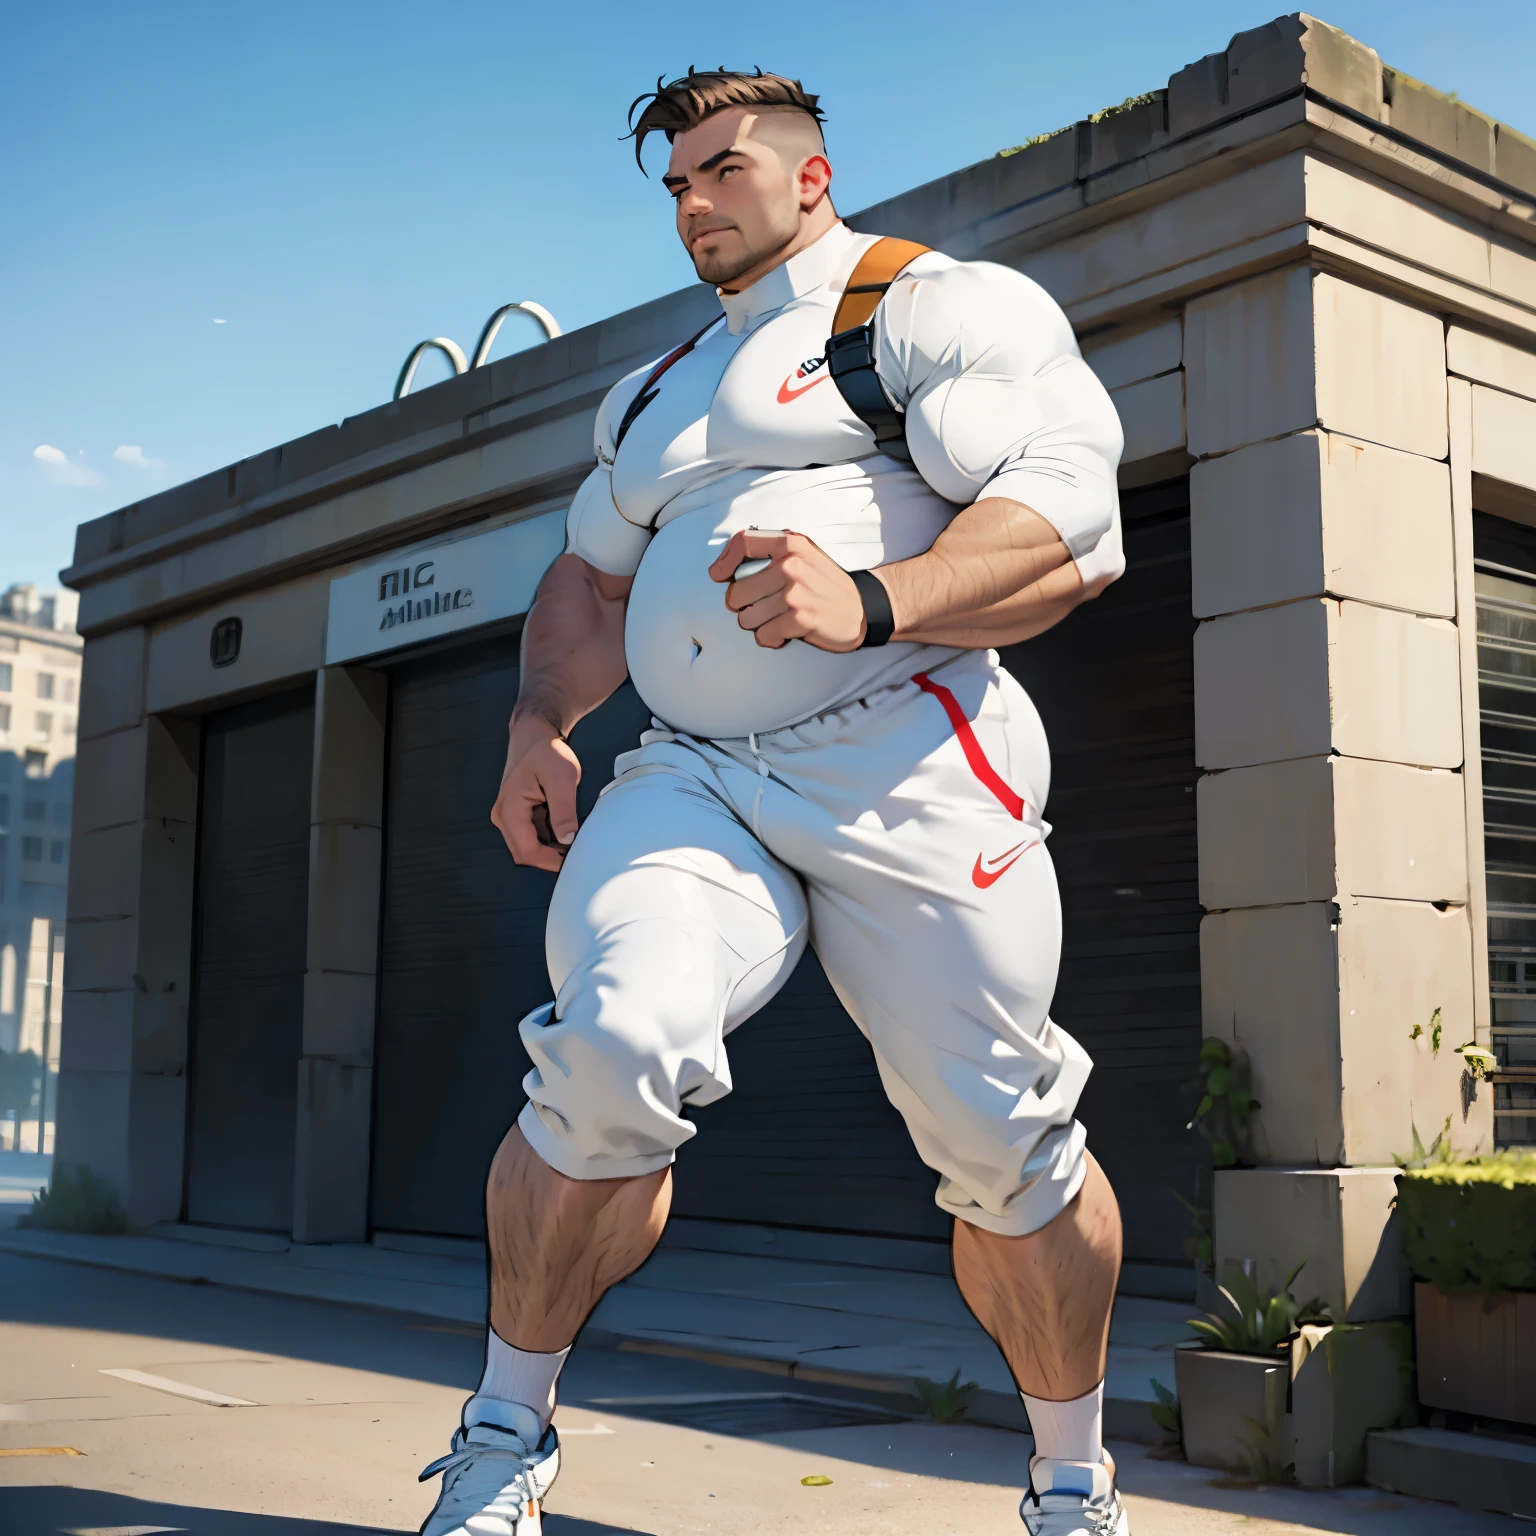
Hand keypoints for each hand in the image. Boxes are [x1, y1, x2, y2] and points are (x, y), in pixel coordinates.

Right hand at [490, 712, 580, 871]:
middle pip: (523, 854)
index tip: (574, 859)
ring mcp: (505, 815)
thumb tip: (567, 839)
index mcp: (509, 810)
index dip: (550, 862)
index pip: (527, 851)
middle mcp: (502, 816)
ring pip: (525, 847)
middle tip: (575, 854)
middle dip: (548, 859)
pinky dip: (545, 840)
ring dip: (547, 850)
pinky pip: (528, 836)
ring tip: (571, 843)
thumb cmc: (546, 752)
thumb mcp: (562, 777)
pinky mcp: (513, 813)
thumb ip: (564, 809)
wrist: (534, 734)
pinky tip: (563, 832)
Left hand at [708, 529, 866, 651]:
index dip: (724, 562)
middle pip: (736, 592)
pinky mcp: (801, 619)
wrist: (862, 608)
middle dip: (744, 606)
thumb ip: (768, 552)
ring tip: (777, 619)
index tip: (719, 576)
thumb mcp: (802, 554)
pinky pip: (763, 636)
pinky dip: (771, 639)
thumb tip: (722, 569)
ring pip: (746, 618)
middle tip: (765, 607)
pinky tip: (785, 632)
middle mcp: (791, 564)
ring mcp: (796, 593)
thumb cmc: (824, 583)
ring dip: (757, 624)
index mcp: (790, 543)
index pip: (742, 543)